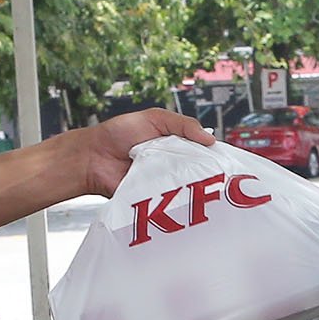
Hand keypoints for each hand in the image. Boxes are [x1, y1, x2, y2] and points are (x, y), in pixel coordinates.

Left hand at [77, 108, 211, 197]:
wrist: (93, 156)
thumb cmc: (119, 133)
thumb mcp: (155, 118)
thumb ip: (183, 125)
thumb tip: (210, 139)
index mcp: (175, 145)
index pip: (201, 153)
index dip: (214, 157)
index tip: (226, 162)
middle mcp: (172, 165)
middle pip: (197, 173)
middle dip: (207, 175)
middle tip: (219, 178)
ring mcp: (163, 183)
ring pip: (185, 188)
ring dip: (191, 187)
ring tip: (202, 187)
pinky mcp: (152, 199)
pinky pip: (167, 201)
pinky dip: (174, 199)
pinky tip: (181, 197)